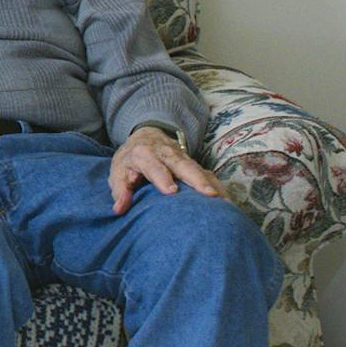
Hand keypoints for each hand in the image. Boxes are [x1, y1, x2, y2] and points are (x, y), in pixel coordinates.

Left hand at [108, 126, 222, 214]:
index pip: (154, 166)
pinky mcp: (193, 163)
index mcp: (145, 154)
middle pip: (183, 166)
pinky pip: (207, 174)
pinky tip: (227, 201)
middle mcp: (166, 154)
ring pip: (199, 169)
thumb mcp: (118, 171)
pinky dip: (218, 186)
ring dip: (212, 184)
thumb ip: (120, 190)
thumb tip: (119, 209)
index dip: (162, 177)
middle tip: (209, 195)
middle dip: (196, 179)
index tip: (171, 191)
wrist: (146, 136)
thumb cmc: (131, 159)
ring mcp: (183, 157)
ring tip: (224, 202)